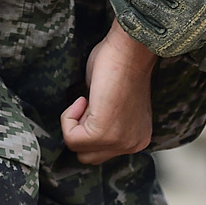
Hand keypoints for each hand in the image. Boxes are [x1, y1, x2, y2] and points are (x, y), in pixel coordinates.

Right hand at [61, 19, 155, 162]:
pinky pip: (72, 138)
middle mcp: (133, 144)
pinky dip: (69, 118)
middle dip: (82, 130)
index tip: (92, 103)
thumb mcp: (111, 101)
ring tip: (85, 99)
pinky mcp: (103, 133)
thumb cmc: (118, 61)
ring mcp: (120, 142)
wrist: (128, 47)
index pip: (102, 151)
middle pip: (90, 157)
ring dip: (75, 124)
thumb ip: (102, 119)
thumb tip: (81, 124)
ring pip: (80, 150)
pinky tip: (83, 97)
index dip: (88, 126)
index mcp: (137, 137)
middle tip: (87, 103)